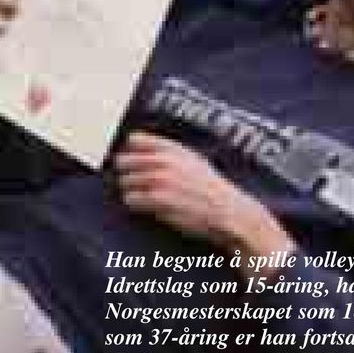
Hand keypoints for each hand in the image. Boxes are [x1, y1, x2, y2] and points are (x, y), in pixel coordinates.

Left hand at [114, 131, 284, 253]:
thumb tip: (141, 149)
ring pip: (125, 180)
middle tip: (129, 180)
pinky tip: (142, 206)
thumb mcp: (193, 161)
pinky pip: (131, 199)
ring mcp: (161, 179)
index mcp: (173, 148)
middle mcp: (166, 160)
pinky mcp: (159, 199)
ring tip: (138, 195)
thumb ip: (169, 153)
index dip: (129, 151)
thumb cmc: (211, 189)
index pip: (135, 139)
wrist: (229, 212)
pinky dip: (133, 203)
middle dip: (125, 171)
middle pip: (124, 160)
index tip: (130, 160)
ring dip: (128, 189)